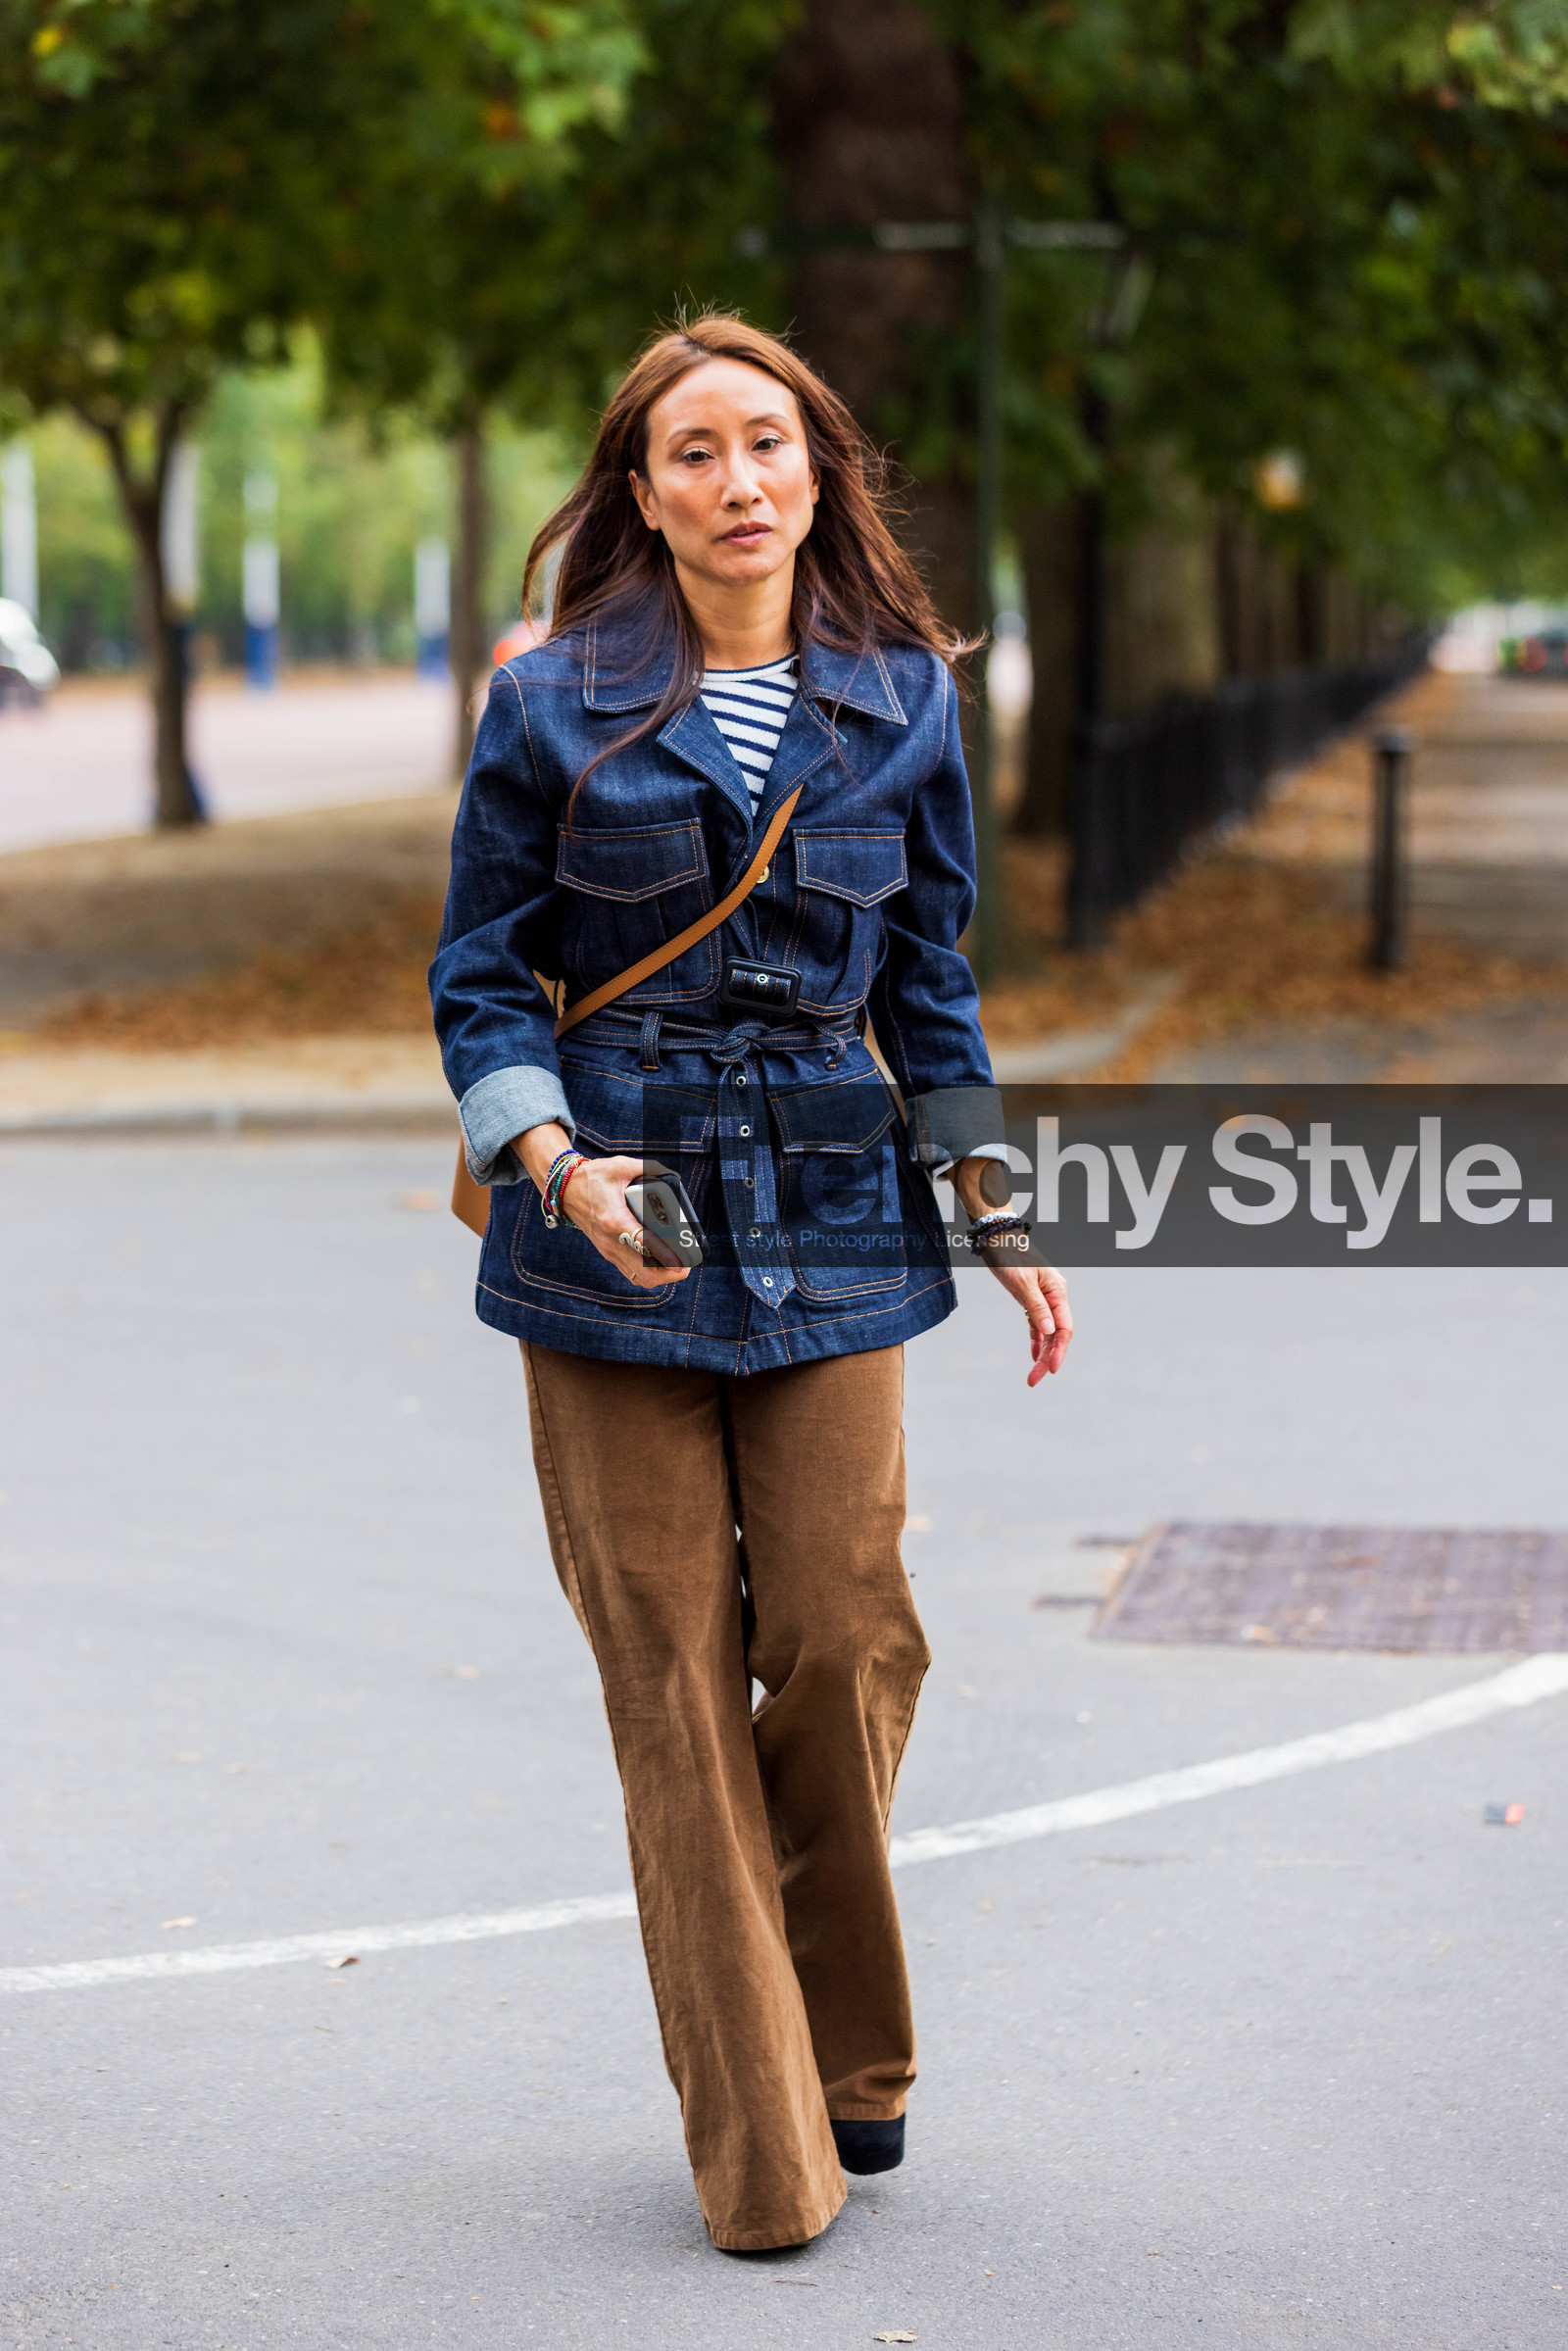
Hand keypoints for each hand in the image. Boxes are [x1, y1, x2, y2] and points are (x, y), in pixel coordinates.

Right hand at [512, 1125, 688, 1290]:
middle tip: (686, 1264)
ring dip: (660, 1276)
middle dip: (668, 1273)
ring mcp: (608, 1250)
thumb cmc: (593, 1178)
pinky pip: (631, 1272)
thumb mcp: (621, 1166)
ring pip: (638, 1277)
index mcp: (614, 1220)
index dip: (663, 1255)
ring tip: (678, 1265)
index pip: (641, 1245)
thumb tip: (673, 1176)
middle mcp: (611, 1241)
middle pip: (643, 1272)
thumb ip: (650, 1168)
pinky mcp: (608, 1253)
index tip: (681, 1260)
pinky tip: (661, 1263)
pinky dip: (649, 1272)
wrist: (565, 1190)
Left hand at [984, 1257, 1071, 1386]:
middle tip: (1034, 1380)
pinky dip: (1036, 1341)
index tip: (1051, 1368)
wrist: (997, 1237)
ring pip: (1047, 1333)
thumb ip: (1036, 1307)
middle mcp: (1054, 1297)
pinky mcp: (1030, 1300)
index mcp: (1057, 1291)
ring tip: (1032, 1376)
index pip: (1064, 1327)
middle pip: (1056, 1335)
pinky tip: (1033, 1357)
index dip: (1059, 1350)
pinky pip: (1037, 1325)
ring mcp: (1043, 1299)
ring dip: (1041, 1354)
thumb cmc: (1010, 1255)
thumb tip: (1050, 1332)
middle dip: (1048, 1358)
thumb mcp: (1022, 1282)